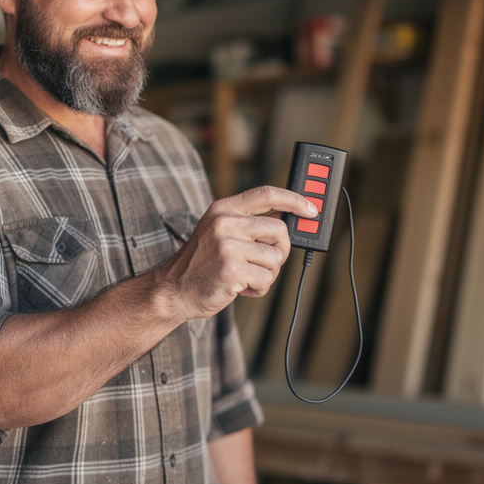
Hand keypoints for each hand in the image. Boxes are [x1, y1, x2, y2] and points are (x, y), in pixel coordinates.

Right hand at [155, 186, 317, 320]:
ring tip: (245, 276)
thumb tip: (287, 220)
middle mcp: (225, 223)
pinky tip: (240, 287)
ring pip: (275, 258)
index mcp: (223, 209)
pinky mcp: (232, 269)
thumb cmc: (200, 264)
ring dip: (267, 274)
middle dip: (280, 250)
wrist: (173, 289)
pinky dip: (259, 288)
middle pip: (279, 229)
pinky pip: (267, 279)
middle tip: (266, 262)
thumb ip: (247, 223)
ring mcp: (228, 246)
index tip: (310, 209)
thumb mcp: (218, 232)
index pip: (266, 194)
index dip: (294, 199)